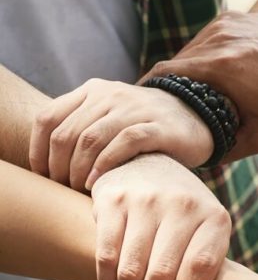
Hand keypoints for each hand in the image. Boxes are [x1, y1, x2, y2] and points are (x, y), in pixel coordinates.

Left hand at [29, 79, 213, 190]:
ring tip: (80, 188)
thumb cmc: (146, 128)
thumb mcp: (110, 119)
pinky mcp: (158, 126)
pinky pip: (124, 142)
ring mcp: (136, 108)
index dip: (38, 151)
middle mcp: (111, 94)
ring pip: (91, 138)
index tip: (44, 176)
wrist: (197, 118)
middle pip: (67, 133)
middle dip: (59, 167)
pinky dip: (106, 164)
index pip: (48, 118)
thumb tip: (47, 163)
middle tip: (64, 188)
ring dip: (79, 169)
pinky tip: (100, 182)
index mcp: (92, 91)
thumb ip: (83, 128)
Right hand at [91, 154, 230, 279]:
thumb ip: (206, 267)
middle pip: (162, 274)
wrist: (150, 163)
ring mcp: (147, 199)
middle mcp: (183, 204)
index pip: (199, 268)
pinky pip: (106, 256)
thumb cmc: (183, 214)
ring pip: (131, 270)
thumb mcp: (207, 230)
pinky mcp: (114, 199)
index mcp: (214, 218)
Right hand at [145, 10, 257, 161]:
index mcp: (220, 68)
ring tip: (193, 93)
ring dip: (187, 70)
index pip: (163, 74)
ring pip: (188, 50)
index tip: (146, 109)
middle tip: (170, 108)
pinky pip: (205, 39)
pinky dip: (203, 56)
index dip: (150, 92)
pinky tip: (214, 73)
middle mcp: (217, 40)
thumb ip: (229, 149)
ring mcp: (224, 25)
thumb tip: (201, 162)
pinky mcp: (231, 18)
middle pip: (173, 63)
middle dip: (170, 86)